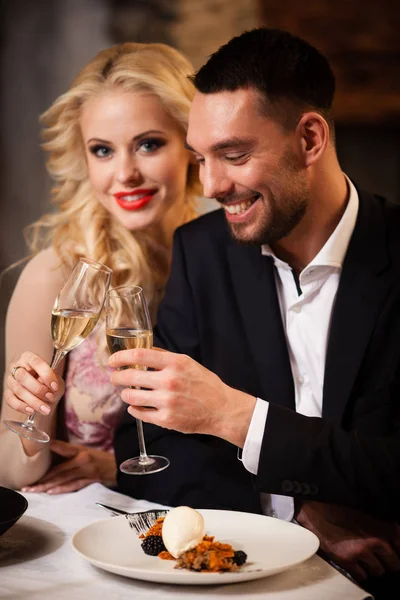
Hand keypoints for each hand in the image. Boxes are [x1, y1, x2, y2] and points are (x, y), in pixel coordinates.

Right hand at [5, 351, 63, 416]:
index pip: (35, 362)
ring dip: (33, 401)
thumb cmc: (49, 383)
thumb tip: (50, 389)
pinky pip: (11, 400)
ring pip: (18, 390)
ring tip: (45, 409)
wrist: (44, 396)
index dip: (46, 374)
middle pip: (23, 376)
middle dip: (38, 389)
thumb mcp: (56, 380)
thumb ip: (55, 382)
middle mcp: (17, 367)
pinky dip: (22, 406)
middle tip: (50, 397)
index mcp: (29, 358)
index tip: (55, 386)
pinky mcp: (7, 393)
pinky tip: (31, 410)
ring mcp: (10, 380)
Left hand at [21, 439, 116, 493]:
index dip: (54, 446)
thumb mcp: (86, 451)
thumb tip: (51, 449)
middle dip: (43, 477)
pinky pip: (73, 485)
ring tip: (35, 489)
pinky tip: (51, 491)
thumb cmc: (100, 458)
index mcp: (81, 451)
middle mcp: (83, 461)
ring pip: (64, 479)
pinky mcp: (89, 481)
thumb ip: (69, 451)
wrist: (118, 467)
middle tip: (28, 485)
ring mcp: (86, 472)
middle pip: (60, 469)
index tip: (42, 445)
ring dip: (48, 485)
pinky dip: (62, 488)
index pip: (64, 448)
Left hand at [109, 348, 255, 446]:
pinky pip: (139, 414)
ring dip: (125, 394)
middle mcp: (169, 382)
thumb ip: (164, 357)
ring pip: (131, 397)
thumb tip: (142, 352)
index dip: (121, 357)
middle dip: (117, 377)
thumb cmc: (205, 384)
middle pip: (130, 377)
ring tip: (128, 393)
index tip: (113, 360)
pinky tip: (137, 406)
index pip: (139, 356)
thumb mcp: (187, 363)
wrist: (221, 409)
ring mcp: (166, 402)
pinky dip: (134, 409)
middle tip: (114, 377)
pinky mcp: (165, 420)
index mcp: (175, 364)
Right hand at [295, 500, 399, 581]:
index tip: (393, 551)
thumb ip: (384, 526)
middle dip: (389, 562)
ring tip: (366, 560)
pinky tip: (356, 563)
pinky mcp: (348, 560)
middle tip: (382, 559)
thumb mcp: (369, 514)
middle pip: (394, 564)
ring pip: (379, 571)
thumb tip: (394, 539)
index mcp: (383, 527)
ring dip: (374, 567)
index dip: (397, 550)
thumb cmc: (343, 510)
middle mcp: (376, 540)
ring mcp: (362, 552)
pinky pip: (363, 576)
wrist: (319, 511)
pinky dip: (361, 572)